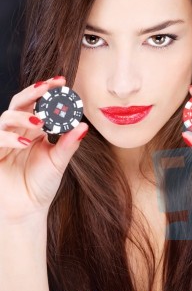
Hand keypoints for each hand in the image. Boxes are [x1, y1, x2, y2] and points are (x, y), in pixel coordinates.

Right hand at [0, 76, 88, 222]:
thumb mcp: (59, 161)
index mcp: (35, 131)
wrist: (28, 209)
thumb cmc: (42, 184)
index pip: (39, 104)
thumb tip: (84, 126)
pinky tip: (25, 142)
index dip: (49, 92)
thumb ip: (69, 144)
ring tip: (40, 122)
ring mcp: (5, 141)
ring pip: (6, 117)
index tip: (63, 82)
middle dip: (34, 91)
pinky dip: (9, 137)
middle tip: (49, 85)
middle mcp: (19, 132)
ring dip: (23, 115)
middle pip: (20, 102)